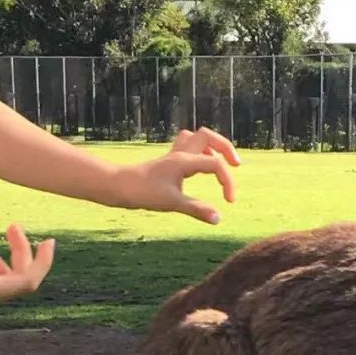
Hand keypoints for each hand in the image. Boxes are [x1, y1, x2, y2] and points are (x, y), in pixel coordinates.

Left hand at [111, 126, 239, 224]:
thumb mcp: (172, 203)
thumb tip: (218, 218)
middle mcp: (180, 153)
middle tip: (236, 166)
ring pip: (197, 137)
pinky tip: (200, 165)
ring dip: (212, 146)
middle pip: (209, 136)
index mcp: (184, 161)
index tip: (229, 203)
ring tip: (220, 163)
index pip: (216, 164)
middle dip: (226, 148)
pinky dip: (198, 150)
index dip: (228, 182)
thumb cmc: (143, 193)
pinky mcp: (168, 161)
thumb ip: (197, 209)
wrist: (119, 186)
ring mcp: (173, 155)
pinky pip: (186, 145)